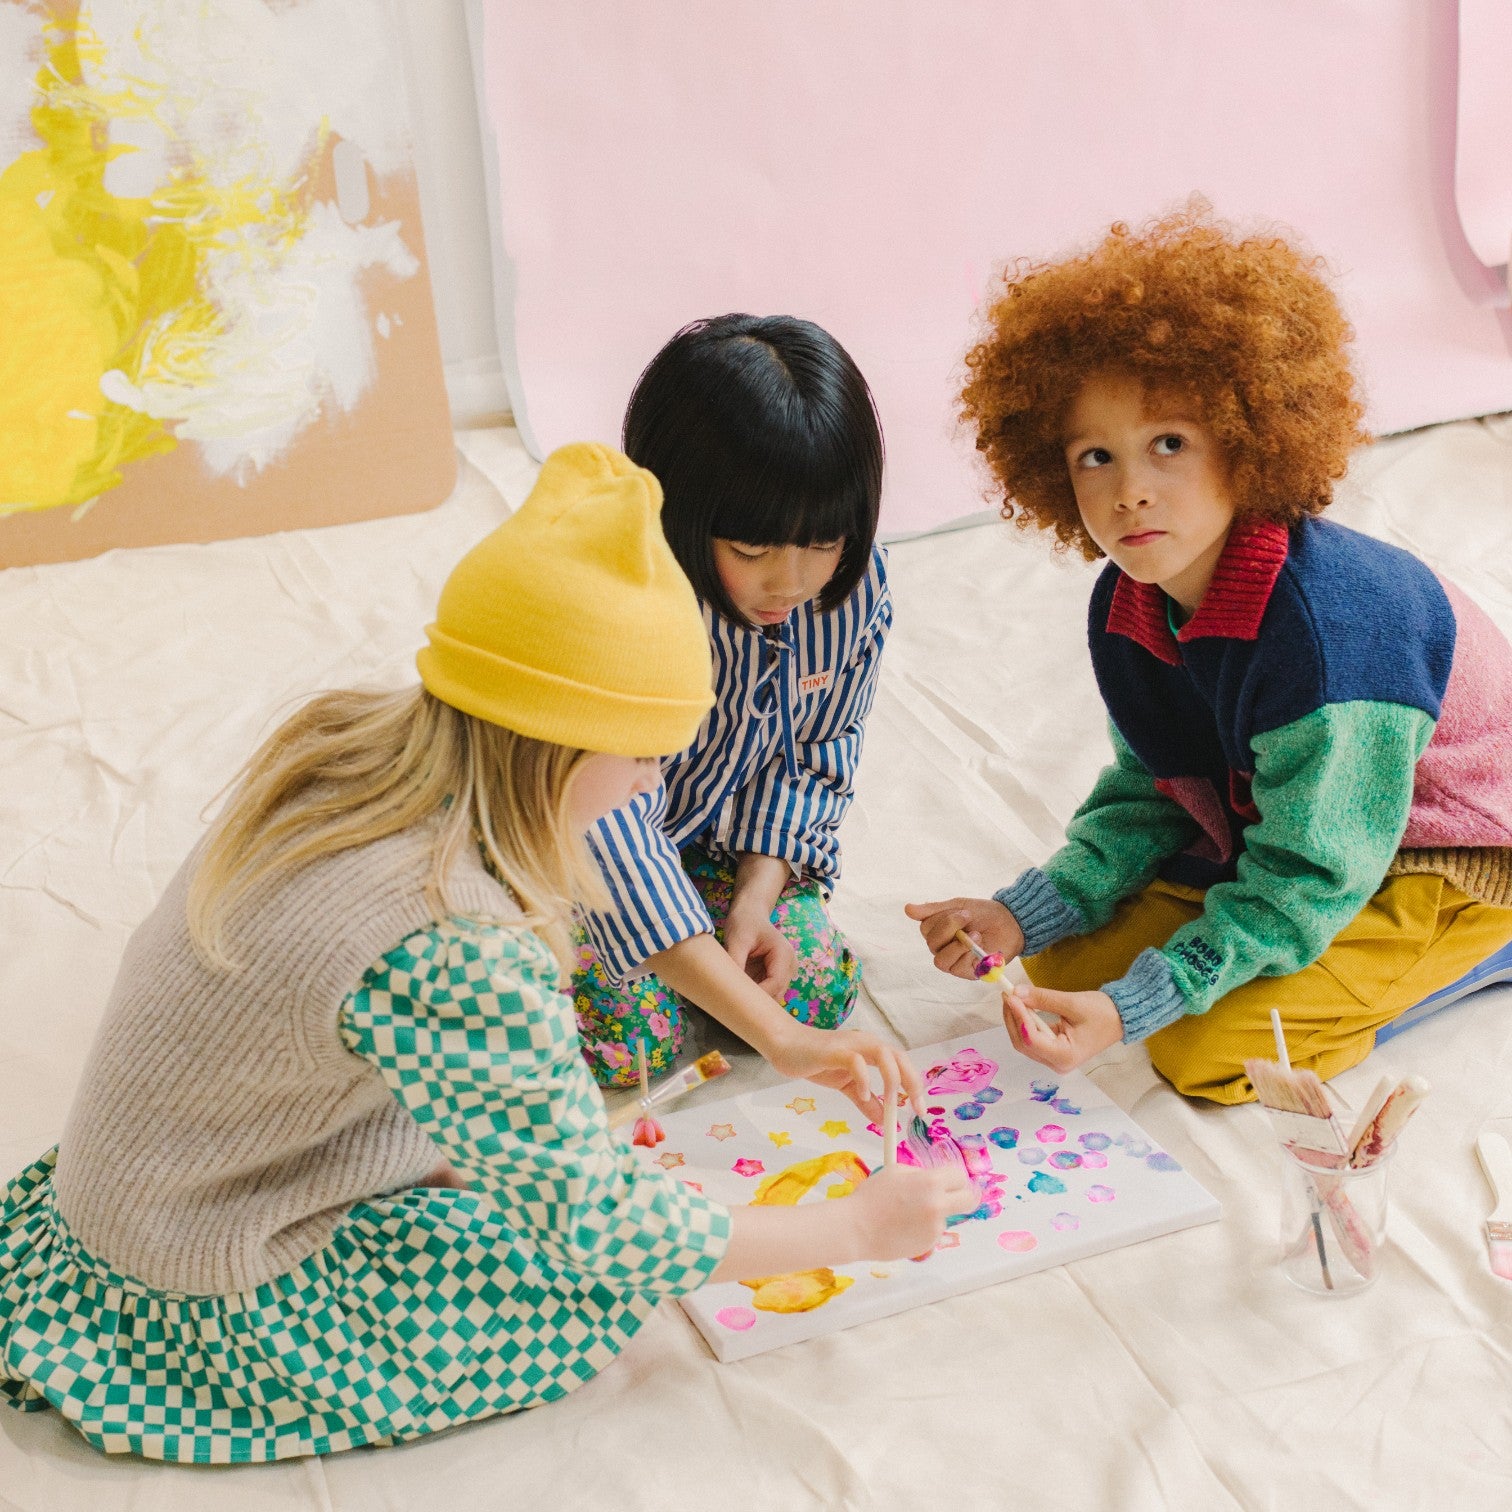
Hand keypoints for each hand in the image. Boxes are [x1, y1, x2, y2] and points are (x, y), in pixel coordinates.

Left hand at [722, 910, 796, 1000]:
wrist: (750, 914)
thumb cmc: (745, 923)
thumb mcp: (737, 940)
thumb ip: (735, 961)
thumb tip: (730, 986)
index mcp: (783, 954)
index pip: (775, 983)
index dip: (758, 995)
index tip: (737, 1000)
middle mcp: (789, 965)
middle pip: (777, 993)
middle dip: (757, 1000)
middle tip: (734, 1004)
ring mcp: (784, 971)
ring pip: (773, 995)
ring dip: (757, 999)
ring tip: (737, 999)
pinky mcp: (775, 975)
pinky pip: (768, 991)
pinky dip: (755, 994)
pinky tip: (741, 993)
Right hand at [765, 1021, 922, 1121]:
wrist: (786, 1047)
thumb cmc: (817, 1062)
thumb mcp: (846, 1086)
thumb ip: (865, 1102)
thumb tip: (883, 1121)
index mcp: (872, 1050)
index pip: (902, 1063)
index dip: (915, 1085)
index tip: (920, 1110)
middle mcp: (866, 1043)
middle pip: (900, 1057)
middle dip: (912, 1083)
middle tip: (916, 1108)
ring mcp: (851, 1044)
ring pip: (884, 1054)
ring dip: (892, 1080)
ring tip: (891, 1104)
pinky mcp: (834, 1051)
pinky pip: (856, 1061)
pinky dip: (864, 1079)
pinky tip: (862, 1095)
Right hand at [845, 1164, 978, 1260]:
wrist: (857, 1228)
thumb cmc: (871, 1197)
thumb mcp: (896, 1172)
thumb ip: (920, 1175)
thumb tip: (934, 1181)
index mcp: (930, 1183)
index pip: (959, 1177)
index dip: (954, 1178)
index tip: (950, 1182)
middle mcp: (938, 1206)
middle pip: (969, 1200)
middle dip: (963, 1196)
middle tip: (952, 1198)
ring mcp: (935, 1228)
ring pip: (946, 1217)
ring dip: (934, 1215)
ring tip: (906, 1215)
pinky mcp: (928, 1245)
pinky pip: (932, 1232)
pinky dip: (923, 1229)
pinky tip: (903, 1227)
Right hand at [904, 896, 1024, 978]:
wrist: (1011, 923)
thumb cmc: (984, 914)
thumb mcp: (958, 906)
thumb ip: (933, 910)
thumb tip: (907, 909)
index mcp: (938, 930)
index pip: (925, 928)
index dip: (941, 920)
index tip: (962, 911)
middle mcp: (943, 947)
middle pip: (931, 943)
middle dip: (949, 928)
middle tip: (968, 918)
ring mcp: (954, 961)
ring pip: (940, 960)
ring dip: (956, 946)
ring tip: (975, 935)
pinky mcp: (967, 972)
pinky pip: (957, 968)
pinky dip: (967, 956)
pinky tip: (979, 947)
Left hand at [1001, 984, 1123, 1072]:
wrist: (1120, 1019)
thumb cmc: (1102, 1013)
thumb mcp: (1072, 1003)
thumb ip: (1043, 999)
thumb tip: (1017, 993)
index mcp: (1065, 1056)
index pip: (1031, 1039)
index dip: (1018, 1017)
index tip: (1011, 996)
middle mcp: (1058, 1063)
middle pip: (1023, 1043)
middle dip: (1013, 1018)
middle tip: (1007, 994)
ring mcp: (1054, 1059)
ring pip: (1024, 1042)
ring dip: (1016, 1020)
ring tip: (1012, 998)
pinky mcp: (1053, 1052)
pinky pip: (1031, 1039)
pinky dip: (1024, 1022)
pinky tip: (1021, 1006)